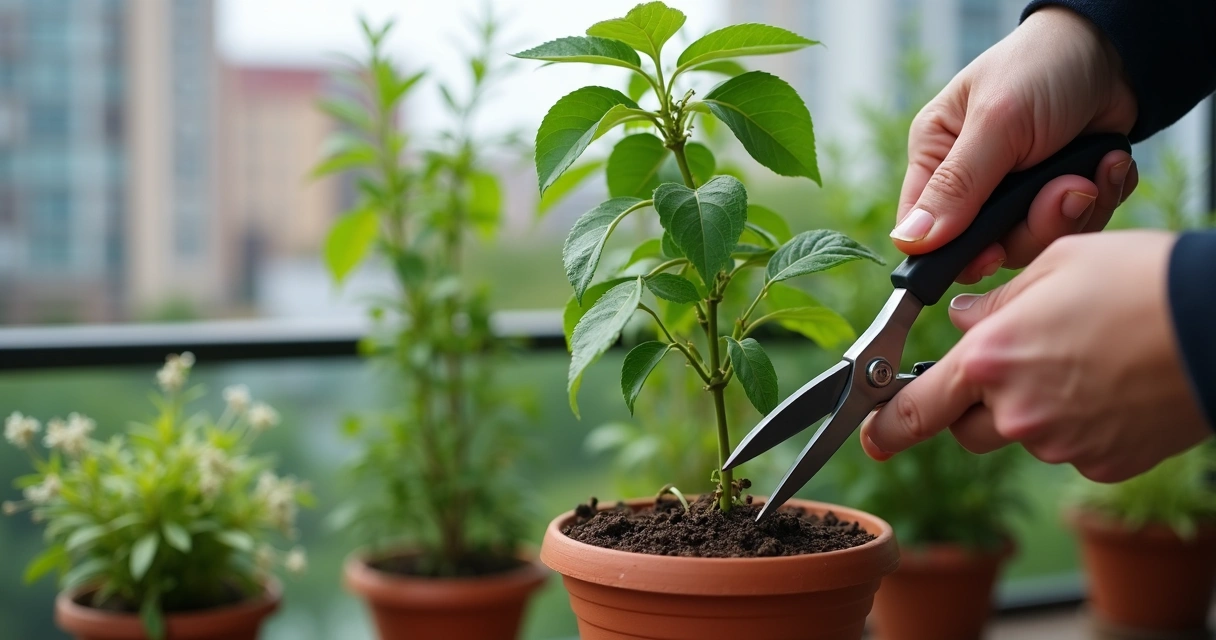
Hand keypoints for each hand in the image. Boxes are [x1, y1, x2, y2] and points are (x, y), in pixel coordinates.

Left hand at [860, 232, 1209, 481]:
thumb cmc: (1140, 281)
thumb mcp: (1054, 266)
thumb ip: (994, 304)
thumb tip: (964, 320)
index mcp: (991, 359)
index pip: (915, 408)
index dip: (886, 425)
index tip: (871, 436)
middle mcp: (1017, 411)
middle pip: (966, 427)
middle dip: (974, 403)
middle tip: (1010, 366)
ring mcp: (1062, 444)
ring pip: (1020, 436)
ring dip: (1028, 410)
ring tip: (1077, 363)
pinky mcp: (1102, 462)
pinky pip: (1069, 449)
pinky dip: (1077, 425)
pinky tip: (1109, 386)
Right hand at [893, 6, 1139, 282]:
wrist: (1117, 49)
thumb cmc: (1043, 68)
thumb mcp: (997, 122)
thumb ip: (956, 185)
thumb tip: (909, 241)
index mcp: (937, 155)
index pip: (922, 226)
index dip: (951, 251)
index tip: (990, 254)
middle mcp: (971, 180)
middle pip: (987, 245)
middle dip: (1035, 225)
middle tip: (1069, 190)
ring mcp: (1016, 191)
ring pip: (1034, 240)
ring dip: (1076, 211)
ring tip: (1095, 171)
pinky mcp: (1058, 194)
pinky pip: (1075, 226)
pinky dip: (1101, 200)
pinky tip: (1108, 165)